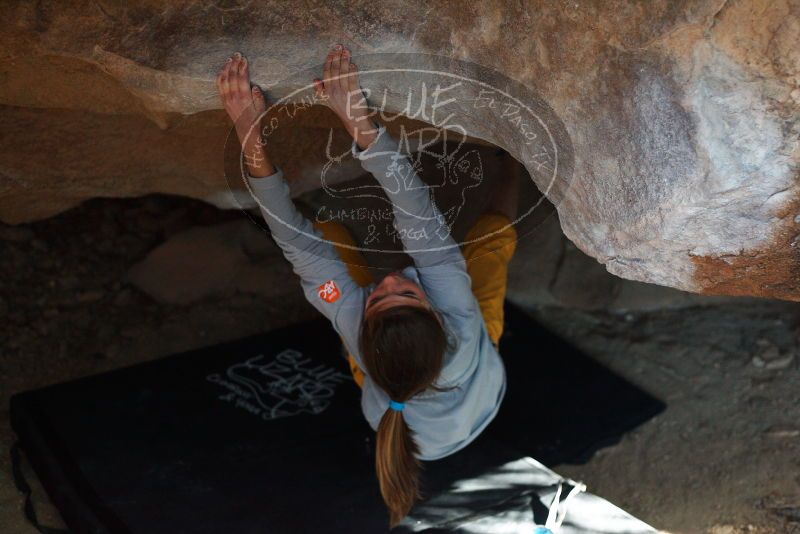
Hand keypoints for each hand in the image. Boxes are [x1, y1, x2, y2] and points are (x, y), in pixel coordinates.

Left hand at [216, 52, 274, 176]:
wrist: (245, 129)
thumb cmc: (256, 118)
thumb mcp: (262, 108)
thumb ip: (259, 97)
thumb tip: (255, 87)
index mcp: (244, 98)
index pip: (242, 79)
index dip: (243, 68)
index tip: (244, 59)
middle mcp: (234, 97)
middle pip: (232, 76)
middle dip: (235, 64)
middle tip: (237, 54)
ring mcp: (227, 98)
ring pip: (224, 79)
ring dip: (227, 68)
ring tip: (230, 59)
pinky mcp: (223, 100)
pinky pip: (219, 85)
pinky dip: (220, 76)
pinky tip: (223, 69)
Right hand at [313, 44, 377, 150]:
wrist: (354, 121)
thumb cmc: (342, 108)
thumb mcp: (328, 100)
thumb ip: (321, 90)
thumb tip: (314, 80)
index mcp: (327, 93)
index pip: (327, 73)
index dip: (329, 61)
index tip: (332, 51)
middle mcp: (334, 93)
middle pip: (335, 71)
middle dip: (336, 57)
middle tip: (339, 46)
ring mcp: (345, 94)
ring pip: (343, 74)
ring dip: (345, 61)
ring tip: (346, 51)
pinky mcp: (355, 96)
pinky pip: (353, 81)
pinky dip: (352, 72)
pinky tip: (353, 64)